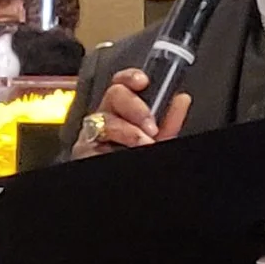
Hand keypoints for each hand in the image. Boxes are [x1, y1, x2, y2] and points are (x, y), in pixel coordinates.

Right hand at [70, 68, 189, 157]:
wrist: (133, 186)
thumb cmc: (140, 156)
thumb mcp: (159, 140)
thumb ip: (169, 122)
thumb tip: (181, 99)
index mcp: (123, 111)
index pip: (122, 83)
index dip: (130, 77)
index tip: (143, 81)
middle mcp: (106, 118)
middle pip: (113, 94)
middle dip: (135, 107)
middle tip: (151, 127)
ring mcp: (93, 133)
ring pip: (105, 118)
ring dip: (128, 131)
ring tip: (144, 143)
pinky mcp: (83, 149)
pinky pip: (92, 139)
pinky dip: (111, 145)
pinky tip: (121, 150)